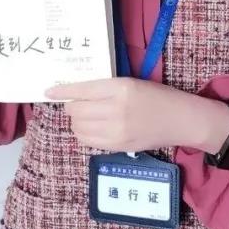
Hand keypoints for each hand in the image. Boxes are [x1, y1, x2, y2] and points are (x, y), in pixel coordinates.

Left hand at [46, 78, 228, 153]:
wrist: (180, 119)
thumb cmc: (158, 96)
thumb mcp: (132, 82)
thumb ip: (105, 88)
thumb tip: (76, 93)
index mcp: (121, 87)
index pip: (82, 89)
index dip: (62, 90)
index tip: (48, 90)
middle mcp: (116, 109)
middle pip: (77, 110)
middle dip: (71, 106)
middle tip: (76, 103)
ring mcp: (116, 131)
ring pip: (79, 127)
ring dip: (77, 121)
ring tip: (86, 116)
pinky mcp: (118, 146)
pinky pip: (88, 140)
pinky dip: (84, 133)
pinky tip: (92, 127)